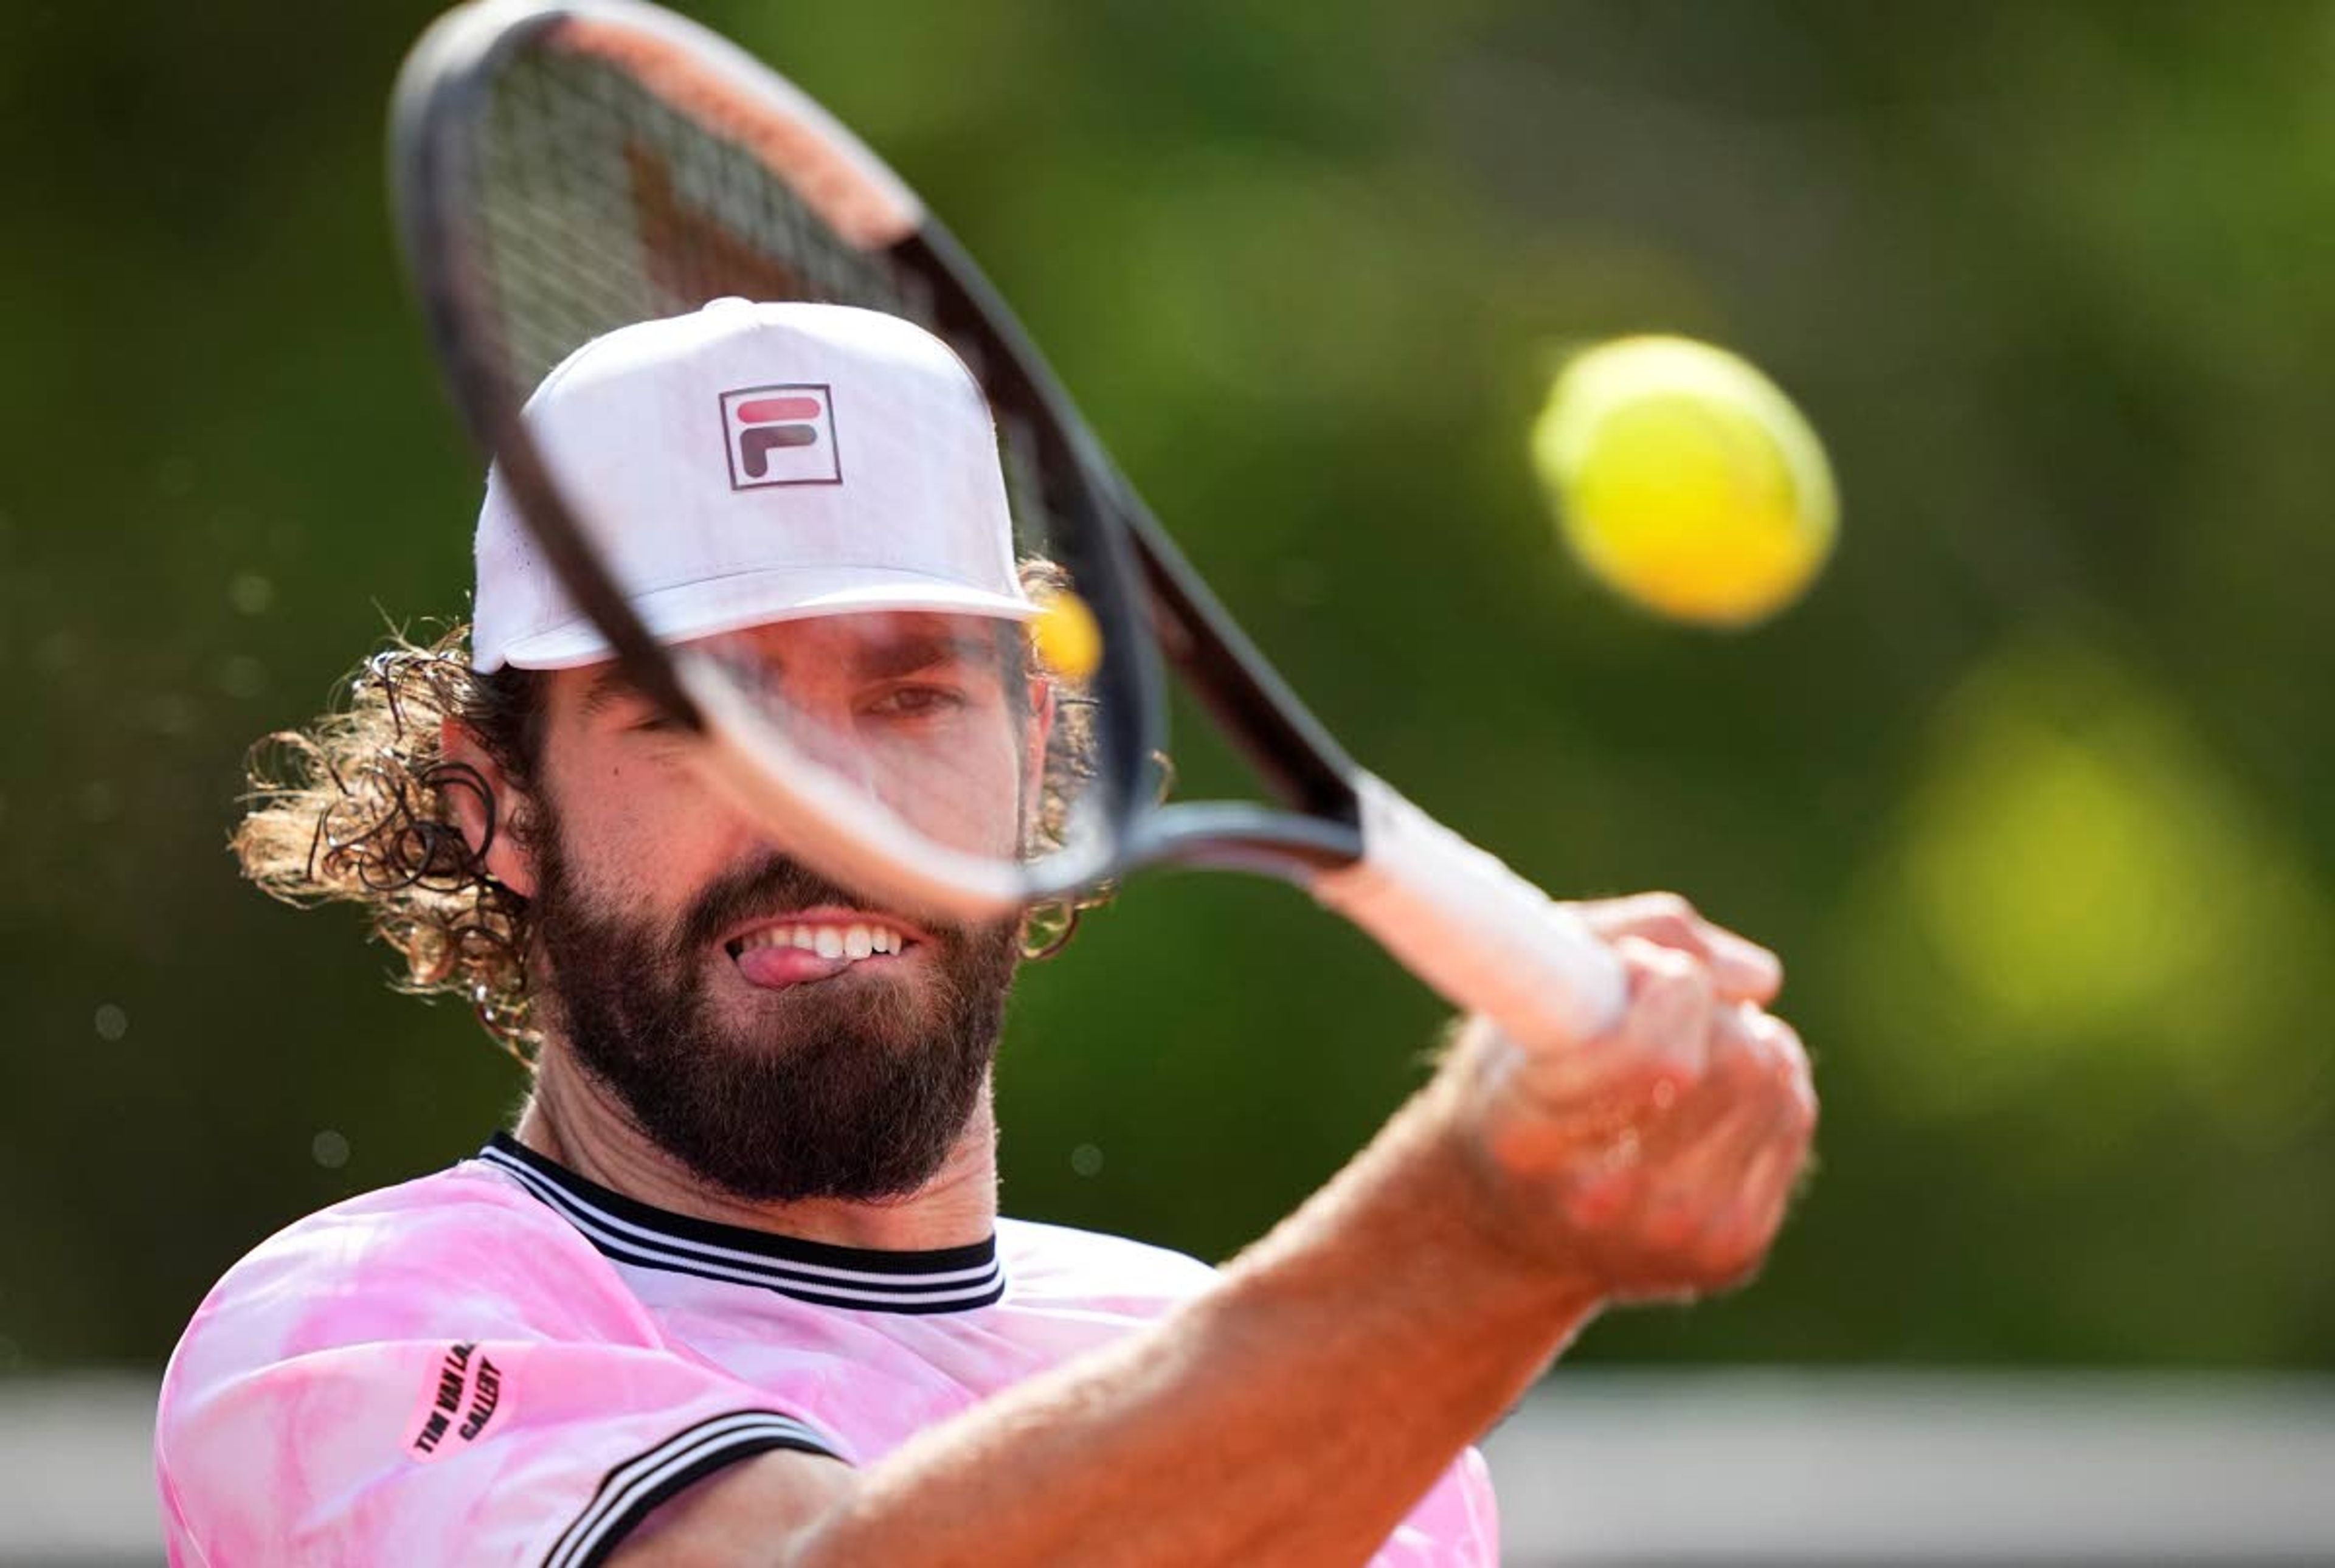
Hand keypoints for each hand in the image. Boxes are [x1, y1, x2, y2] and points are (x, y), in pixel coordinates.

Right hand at [1448, 894, 1815, 1303]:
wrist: (1503, 1225)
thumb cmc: (1509, 1082)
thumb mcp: (1525, 987)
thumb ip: (1631, 937)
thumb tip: (1760, 979)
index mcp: (1532, 1138)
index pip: (1660, 1056)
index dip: (1672, 987)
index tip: (1643, 974)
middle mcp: (1607, 1202)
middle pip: (1737, 1063)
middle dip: (1711, 1009)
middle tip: (1664, 1008)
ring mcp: (1676, 1236)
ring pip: (1777, 1086)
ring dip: (1745, 1041)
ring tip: (1686, 1049)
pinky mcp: (1730, 1250)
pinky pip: (1792, 1119)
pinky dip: (1766, 1084)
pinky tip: (1711, 1092)